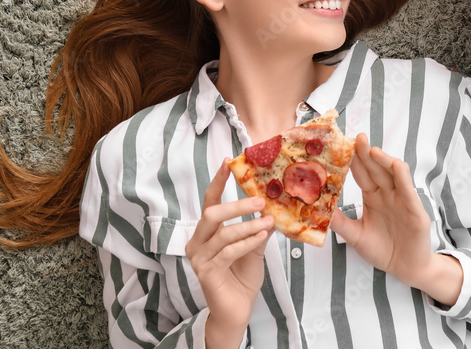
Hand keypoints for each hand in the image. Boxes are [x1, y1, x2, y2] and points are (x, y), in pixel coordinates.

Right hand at [185, 158, 272, 348]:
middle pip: (212, 213)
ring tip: (269, 222)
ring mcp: (198, 258)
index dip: (218, 181)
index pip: (209, 201)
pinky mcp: (205, 272)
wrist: (238, 308)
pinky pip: (228, 251)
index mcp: (206, 232)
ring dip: (249, 225)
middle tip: (261, 201)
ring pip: (223, 233)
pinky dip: (247, 242)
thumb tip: (273, 204)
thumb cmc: (243, 274)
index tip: (228, 161)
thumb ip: (259, 226)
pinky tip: (262, 237)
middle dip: (237, 205)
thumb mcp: (254, 245)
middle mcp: (197, 242)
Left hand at [330, 135, 462, 305]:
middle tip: (357, 137)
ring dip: (384, 160)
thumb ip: (340, 222)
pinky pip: (408, 190)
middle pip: (376, 169)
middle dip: (367, 153)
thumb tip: (317, 210)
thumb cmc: (382, 250)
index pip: (362, 174)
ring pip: (393, 174)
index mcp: (373, 197)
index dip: (354, 160)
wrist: (405, 268)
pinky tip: (395, 166)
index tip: (342, 146)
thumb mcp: (356, 236)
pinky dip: (402, 177)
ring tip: (372, 150)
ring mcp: (403, 199)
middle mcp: (388, 194)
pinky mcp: (415, 210)